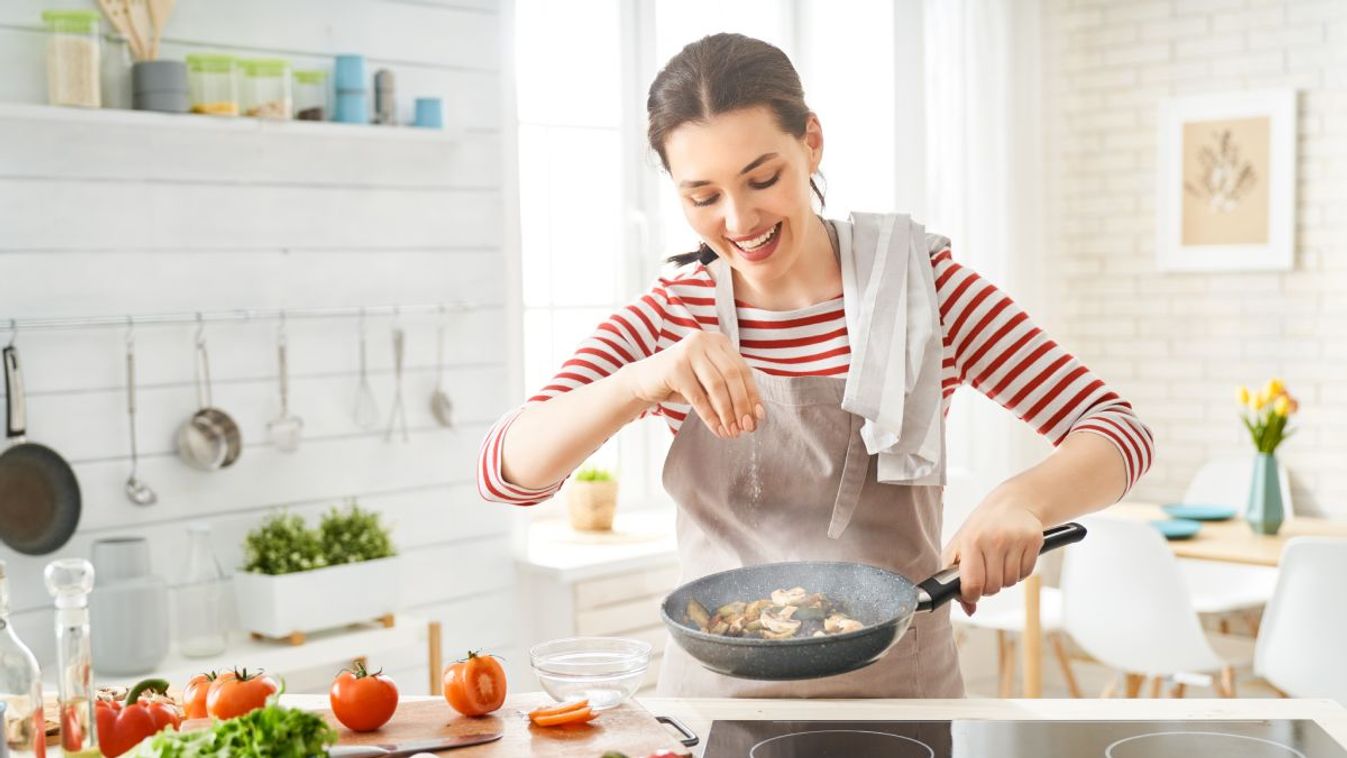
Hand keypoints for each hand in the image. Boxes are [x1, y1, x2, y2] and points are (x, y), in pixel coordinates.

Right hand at [619, 330, 763, 437]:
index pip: (743, 369)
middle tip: (746, 428)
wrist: (645, 381)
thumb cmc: (682, 383)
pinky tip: (716, 429)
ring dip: (727, 413)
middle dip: (741, 405)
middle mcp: (705, 340)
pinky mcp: (675, 367)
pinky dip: (709, 416)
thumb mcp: (709, 383)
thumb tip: (755, 417)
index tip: (758, 418)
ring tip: (731, 432)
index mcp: (718, 341)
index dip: (753, 395)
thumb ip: (730, 391)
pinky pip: (698, 396)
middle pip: (732, 376)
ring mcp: (689, 351)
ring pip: (717, 386)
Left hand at [941, 488, 1044, 614]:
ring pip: (1010, 582)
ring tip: (999, 560)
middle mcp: (994, 540)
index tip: (971, 592)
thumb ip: (955, 577)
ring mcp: (1015, 540)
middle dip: (988, 586)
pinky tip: (1013, 556)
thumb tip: (969, 609)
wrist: (1012, 503)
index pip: (973, 584)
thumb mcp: (960, 545)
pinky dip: (1019, 571)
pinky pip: (1026, 574)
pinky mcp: (1034, 541)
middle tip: (986, 571)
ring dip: (1004, 578)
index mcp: (971, 541)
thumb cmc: (982, 527)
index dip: (971, 595)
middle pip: (993, 587)